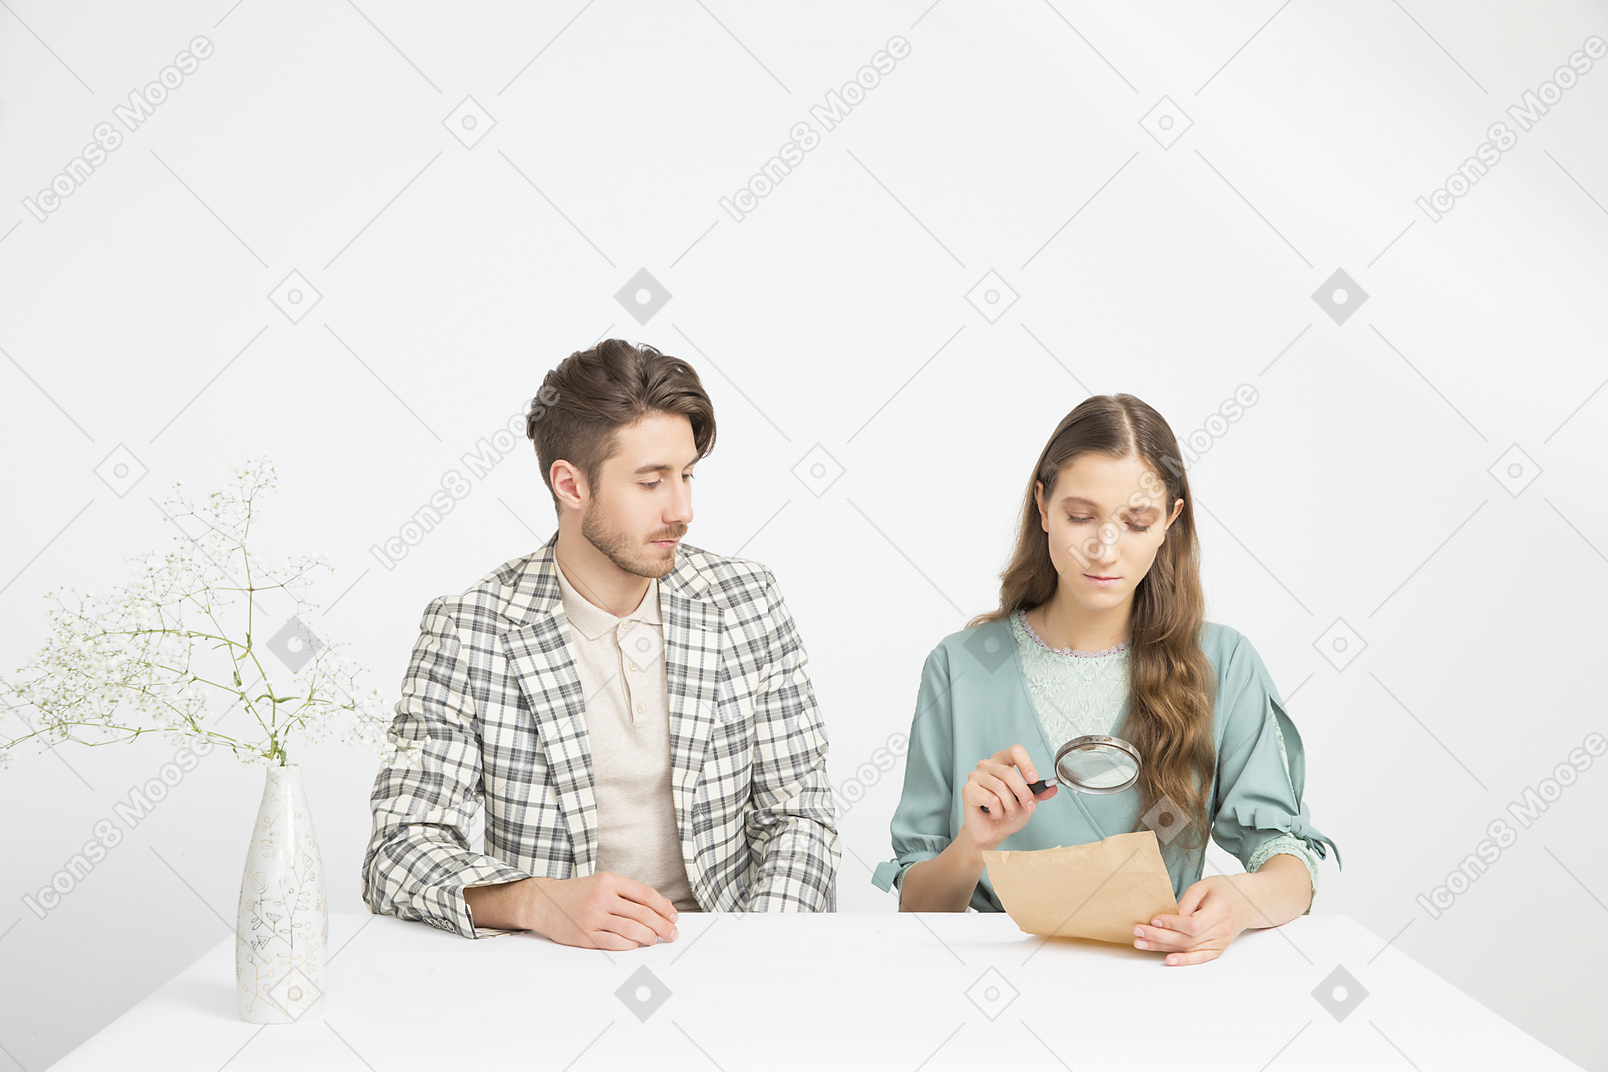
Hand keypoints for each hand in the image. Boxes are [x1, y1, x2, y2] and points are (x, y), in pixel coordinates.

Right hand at [524, 871, 679, 949]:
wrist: (544, 902)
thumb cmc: (579, 893)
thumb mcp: (603, 883)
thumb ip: (630, 893)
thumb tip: (662, 906)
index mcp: (609, 880)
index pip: (645, 894)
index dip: (664, 907)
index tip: (674, 916)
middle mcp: (601, 897)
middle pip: (642, 914)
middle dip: (662, 925)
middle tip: (673, 933)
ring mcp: (592, 917)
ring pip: (631, 930)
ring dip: (649, 937)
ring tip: (655, 939)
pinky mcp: (585, 936)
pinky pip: (614, 943)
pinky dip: (630, 945)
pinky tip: (637, 945)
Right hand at [961, 744, 1057, 851]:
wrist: (991, 833)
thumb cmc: (1007, 815)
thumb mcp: (1027, 804)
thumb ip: (1038, 793)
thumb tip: (1052, 787)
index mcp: (1002, 762)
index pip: (1015, 751)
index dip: (1026, 764)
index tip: (1033, 780)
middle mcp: (987, 765)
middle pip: (1009, 772)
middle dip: (1023, 793)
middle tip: (1028, 807)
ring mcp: (975, 776)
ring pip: (1000, 787)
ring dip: (1010, 805)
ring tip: (1009, 813)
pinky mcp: (968, 790)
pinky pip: (990, 799)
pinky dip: (997, 811)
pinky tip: (994, 813)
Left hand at [1131, 875, 1251, 965]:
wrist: (1249, 901)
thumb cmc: (1225, 890)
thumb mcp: (1205, 886)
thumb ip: (1187, 901)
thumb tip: (1168, 917)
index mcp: (1220, 911)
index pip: (1192, 924)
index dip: (1172, 923)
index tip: (1153, 919)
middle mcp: (1222, 930)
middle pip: (1187, 939)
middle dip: (1159, 937)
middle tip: (1137, 932)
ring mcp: (1221, 942)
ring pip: (1189, 949)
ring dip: (1163, 948)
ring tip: (1141, 943)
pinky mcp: (1218, 949)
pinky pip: (1200, 958)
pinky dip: (1184, 961)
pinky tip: (1168, 960)